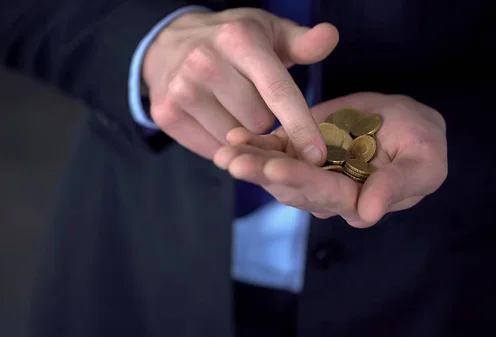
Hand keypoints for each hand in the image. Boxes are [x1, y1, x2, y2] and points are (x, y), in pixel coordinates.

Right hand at [143, 8, 338, 163]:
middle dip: (266, 120)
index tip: (317, 155)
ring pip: (236, 138)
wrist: (168, 43)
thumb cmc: (231, 41)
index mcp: (239, 40)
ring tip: (232, 106)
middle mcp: (206, 63)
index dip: (301, 126)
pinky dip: (221, 141)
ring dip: (243, 132)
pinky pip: (211, 148)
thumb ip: (302, 42)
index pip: (277, 91)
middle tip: (254, 100)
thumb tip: (329, 36)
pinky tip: (216, 118)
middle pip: (259, 122)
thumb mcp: (268, 32)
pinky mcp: (166, 114)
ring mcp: (182, 90)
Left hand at [213, 92, 447, 227]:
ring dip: (250, 162)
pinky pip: (273, 149)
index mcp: (357, 200)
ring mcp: (309, 172)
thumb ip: (397, 186)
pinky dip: (253, 144)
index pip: (327, 194)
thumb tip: (368, 215)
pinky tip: (232, 137)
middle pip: (292, 186)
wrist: (402, 120)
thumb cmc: (422, 143)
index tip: (277, 168)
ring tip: (225, 152)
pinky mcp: (297, 150)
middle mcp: (326, 192)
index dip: (302, 181)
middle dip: (263, 174)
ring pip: (275, 170)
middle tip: (236, 163)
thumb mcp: (423, 162)